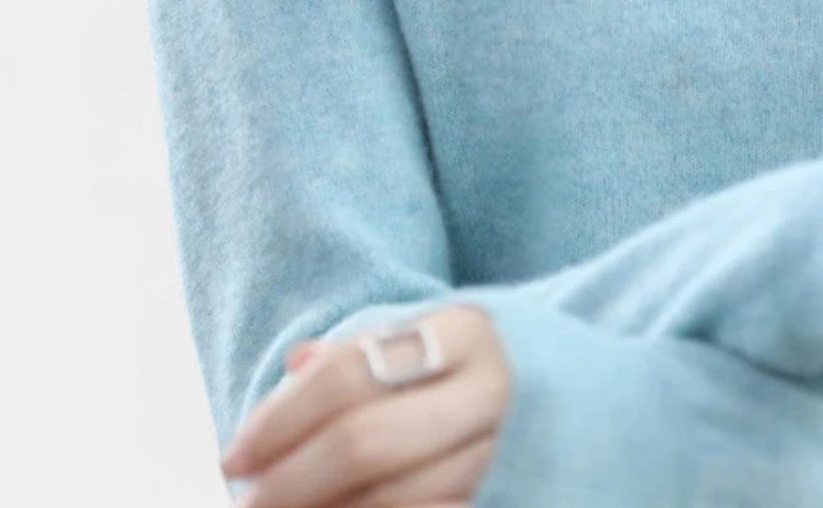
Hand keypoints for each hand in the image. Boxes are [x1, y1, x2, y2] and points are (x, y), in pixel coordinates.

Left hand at [218, 303, 510, 506]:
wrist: (589, 401)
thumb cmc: (477, 371)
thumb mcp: (431, 338)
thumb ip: (363, 352)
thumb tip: (293, 366)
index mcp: (467, 331)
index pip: (350, 374)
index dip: (280, 419)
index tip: (233, 454)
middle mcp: (492, 389)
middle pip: (365, 443)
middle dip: (290, 482)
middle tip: (246, 501)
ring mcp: (507, 453)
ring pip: (391, 500)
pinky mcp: (512, 499)